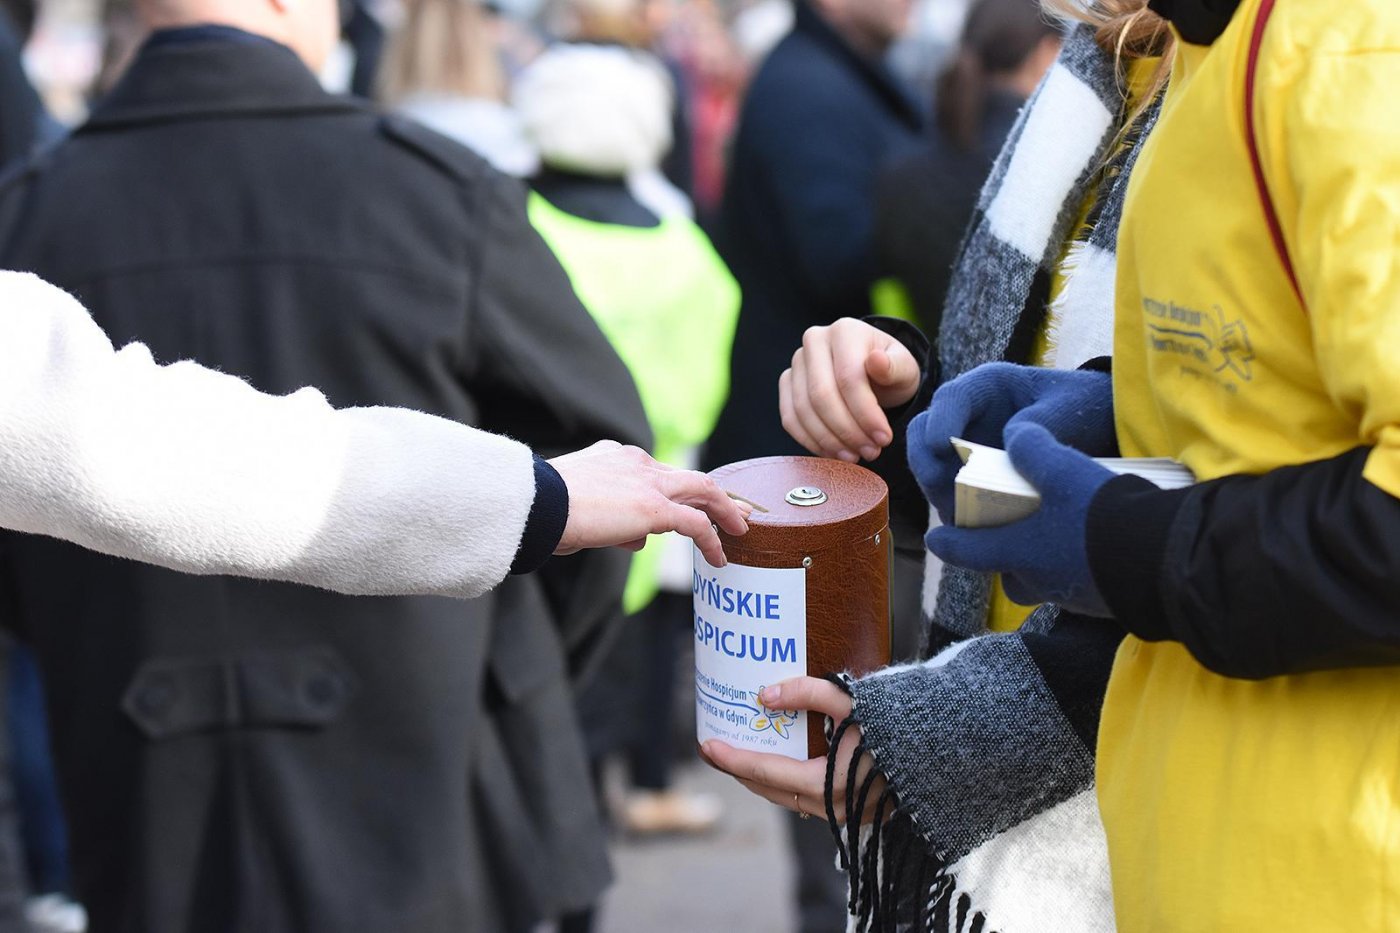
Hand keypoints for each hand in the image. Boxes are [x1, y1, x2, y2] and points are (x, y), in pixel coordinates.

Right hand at [549, 441, 748, 566]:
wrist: (535, 504)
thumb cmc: (544, 510)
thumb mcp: (582, 509)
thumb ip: (614, 520)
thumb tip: (638, 539)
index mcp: (617, 457)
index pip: (658, 474)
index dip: (678, 491)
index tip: (692, 505)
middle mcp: (637, 463)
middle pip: (689, 477)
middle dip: (717, 494)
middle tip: (738, 510)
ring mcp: (648, 484)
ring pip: (703, 491)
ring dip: (726, 511)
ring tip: (740, 530)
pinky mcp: (654, 509)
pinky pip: (695, 524)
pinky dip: (712, 540)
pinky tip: (719, 558)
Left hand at [700, 677, 884, 824]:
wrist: (951, 747)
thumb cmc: (901, 721)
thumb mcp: (852, 700)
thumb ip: (806, 694)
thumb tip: (764, 695)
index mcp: (829, 782)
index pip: (766, 772)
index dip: (732, 759)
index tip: (707, 746)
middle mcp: (834, 807)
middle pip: (771, 791)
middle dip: (740, 770)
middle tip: (716, 748)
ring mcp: (848, 814)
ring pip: (789, 800)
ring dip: (764, 779)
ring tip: (743, 755)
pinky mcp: (858, 812)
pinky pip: (810, 802)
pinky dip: (788, 785)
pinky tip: (781, 766)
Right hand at [779, 319, 921, 462]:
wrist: (871, 372)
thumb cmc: (890, 371)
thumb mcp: (904, 368)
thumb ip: (895, 367)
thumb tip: (876, 361)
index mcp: (845, 330)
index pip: (849, 378)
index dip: (865, 413)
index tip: (883, 438)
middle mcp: (814, 340)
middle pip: (822, 395)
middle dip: (847, 431)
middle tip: (870, 452)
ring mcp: (797, 362)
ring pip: (803, 410)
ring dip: (829, 440)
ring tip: (854, 456)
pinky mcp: (787, 383)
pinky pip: (790, 418)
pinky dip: (810, 441)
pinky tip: (833, 453)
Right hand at [907, 363, 1114, 524]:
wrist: (1099, 427)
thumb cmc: (1084, 407)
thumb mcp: (1069, 408)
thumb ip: (1039, 424)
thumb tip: (1009, 443)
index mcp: (988, 387)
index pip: (952, 398)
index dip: (941, 420)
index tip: (942, 445)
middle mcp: (968, 416)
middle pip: (926, 433)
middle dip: (926, 461)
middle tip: (940, 486)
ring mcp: (967, 446)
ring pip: (932, 466)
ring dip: (937, 491)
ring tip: (955, 514)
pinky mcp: (972, 476)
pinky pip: (951, 492)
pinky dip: (955, 509)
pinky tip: (968, 528)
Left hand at [925, 422, 1114, 615]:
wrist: (1163, 562)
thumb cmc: (1101, 516)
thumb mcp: (1061, 469)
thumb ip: (1029, 449)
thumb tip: (1015, 435)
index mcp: (1014, 551)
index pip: (964, 550)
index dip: (947, 540)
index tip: (934, 537)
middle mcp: (1036, 581)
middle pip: (1004, 570)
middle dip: (998, 551)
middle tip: (1001, 529)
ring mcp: (1068, 595)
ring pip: (1040, 576)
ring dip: (1039, 556)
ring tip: (1052, 529)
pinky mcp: (1098, 600)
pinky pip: (1073, 580)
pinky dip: (1072, 562)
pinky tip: (1090, 540)